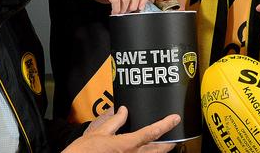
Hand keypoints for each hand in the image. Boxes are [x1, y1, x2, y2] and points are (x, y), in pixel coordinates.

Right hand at [63, 106, 179, 152]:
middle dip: (169, 143)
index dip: (165, 124)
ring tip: (163, 143)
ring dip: (158, 151)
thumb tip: (124, 111)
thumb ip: (115, 121)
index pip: (152, 133)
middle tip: (175, 136)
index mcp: (126, 145)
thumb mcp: (99, 132)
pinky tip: (146, 150)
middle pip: (158, 151)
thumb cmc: (83, 150)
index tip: (175, 118)